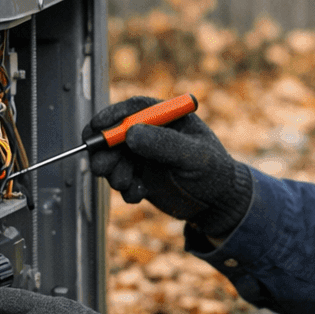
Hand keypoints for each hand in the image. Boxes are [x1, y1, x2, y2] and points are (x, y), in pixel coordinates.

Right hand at [85, 97, 252, 236]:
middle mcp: (150, 133)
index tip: (97, 127)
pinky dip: (125, 189)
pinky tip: (140, 194)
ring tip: (128, 184)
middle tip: (101, 167)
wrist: (218, 204)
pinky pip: (121, 181)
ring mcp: (143, 156)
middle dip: (104, 151)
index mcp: (166, 117)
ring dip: (114, 173)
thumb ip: (164, 143)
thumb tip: (130, 133)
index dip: (111, 116)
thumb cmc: (215, 172)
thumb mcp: (194, 156)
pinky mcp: (139, 177)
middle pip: (114, 134)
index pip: (133, 109)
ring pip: (113, 159)